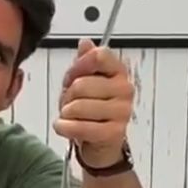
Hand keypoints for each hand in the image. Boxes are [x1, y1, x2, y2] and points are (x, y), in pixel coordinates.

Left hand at [53, 38, 133, 166]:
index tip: (72, 77)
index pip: (99, 56)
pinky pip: (81, 127)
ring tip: (68, 116)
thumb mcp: (84, 81)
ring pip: (79, 106)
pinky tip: (62, 126)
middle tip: (68, 103)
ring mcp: (122, 111)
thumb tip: (85, 43)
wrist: (100, 144)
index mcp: (118, 71)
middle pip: (81, 84)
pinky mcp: (114, 132)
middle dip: (67, 95)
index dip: (78, 66)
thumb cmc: (91, 109)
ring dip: (65, 113)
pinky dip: (65, 127)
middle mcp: (124, 89)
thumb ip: (83, 63)